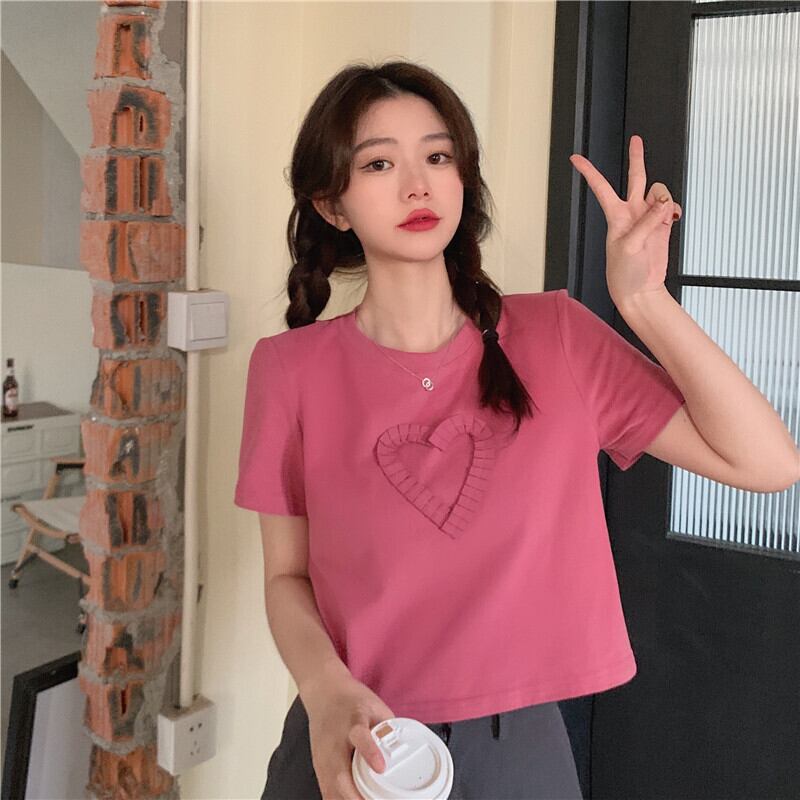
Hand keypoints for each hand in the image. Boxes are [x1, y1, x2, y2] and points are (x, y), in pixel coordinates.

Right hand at [302, 674, 395, 799]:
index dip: (370, 752)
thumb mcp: (376, 707)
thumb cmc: (352, 700)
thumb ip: (388, 731)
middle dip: (357, 797)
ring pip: (331, 790)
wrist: (324, 692)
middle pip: (340, 776)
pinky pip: (327, 792)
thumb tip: (406, 752)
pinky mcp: (318, 767)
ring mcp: (323, 758)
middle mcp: (335, 742)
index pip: (360, 737)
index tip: (381, 767)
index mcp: (353, 722)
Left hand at [569, 135, 681, 308]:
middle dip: (637, 158)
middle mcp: (631, 213)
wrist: (640, 290)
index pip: (601, 188)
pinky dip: (673, 209)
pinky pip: (670, 207)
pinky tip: (671, 218)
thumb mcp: (629, 247)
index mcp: (615, 216)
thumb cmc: (623, 274)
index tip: (576, 158)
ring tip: (662, 217)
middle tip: (636, 139)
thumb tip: (664, 203)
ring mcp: (648, 218)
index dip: (589, 172)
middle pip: (635, 178)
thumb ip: (647, 222)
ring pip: (658, 191)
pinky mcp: (662, 226)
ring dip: (663, 198)